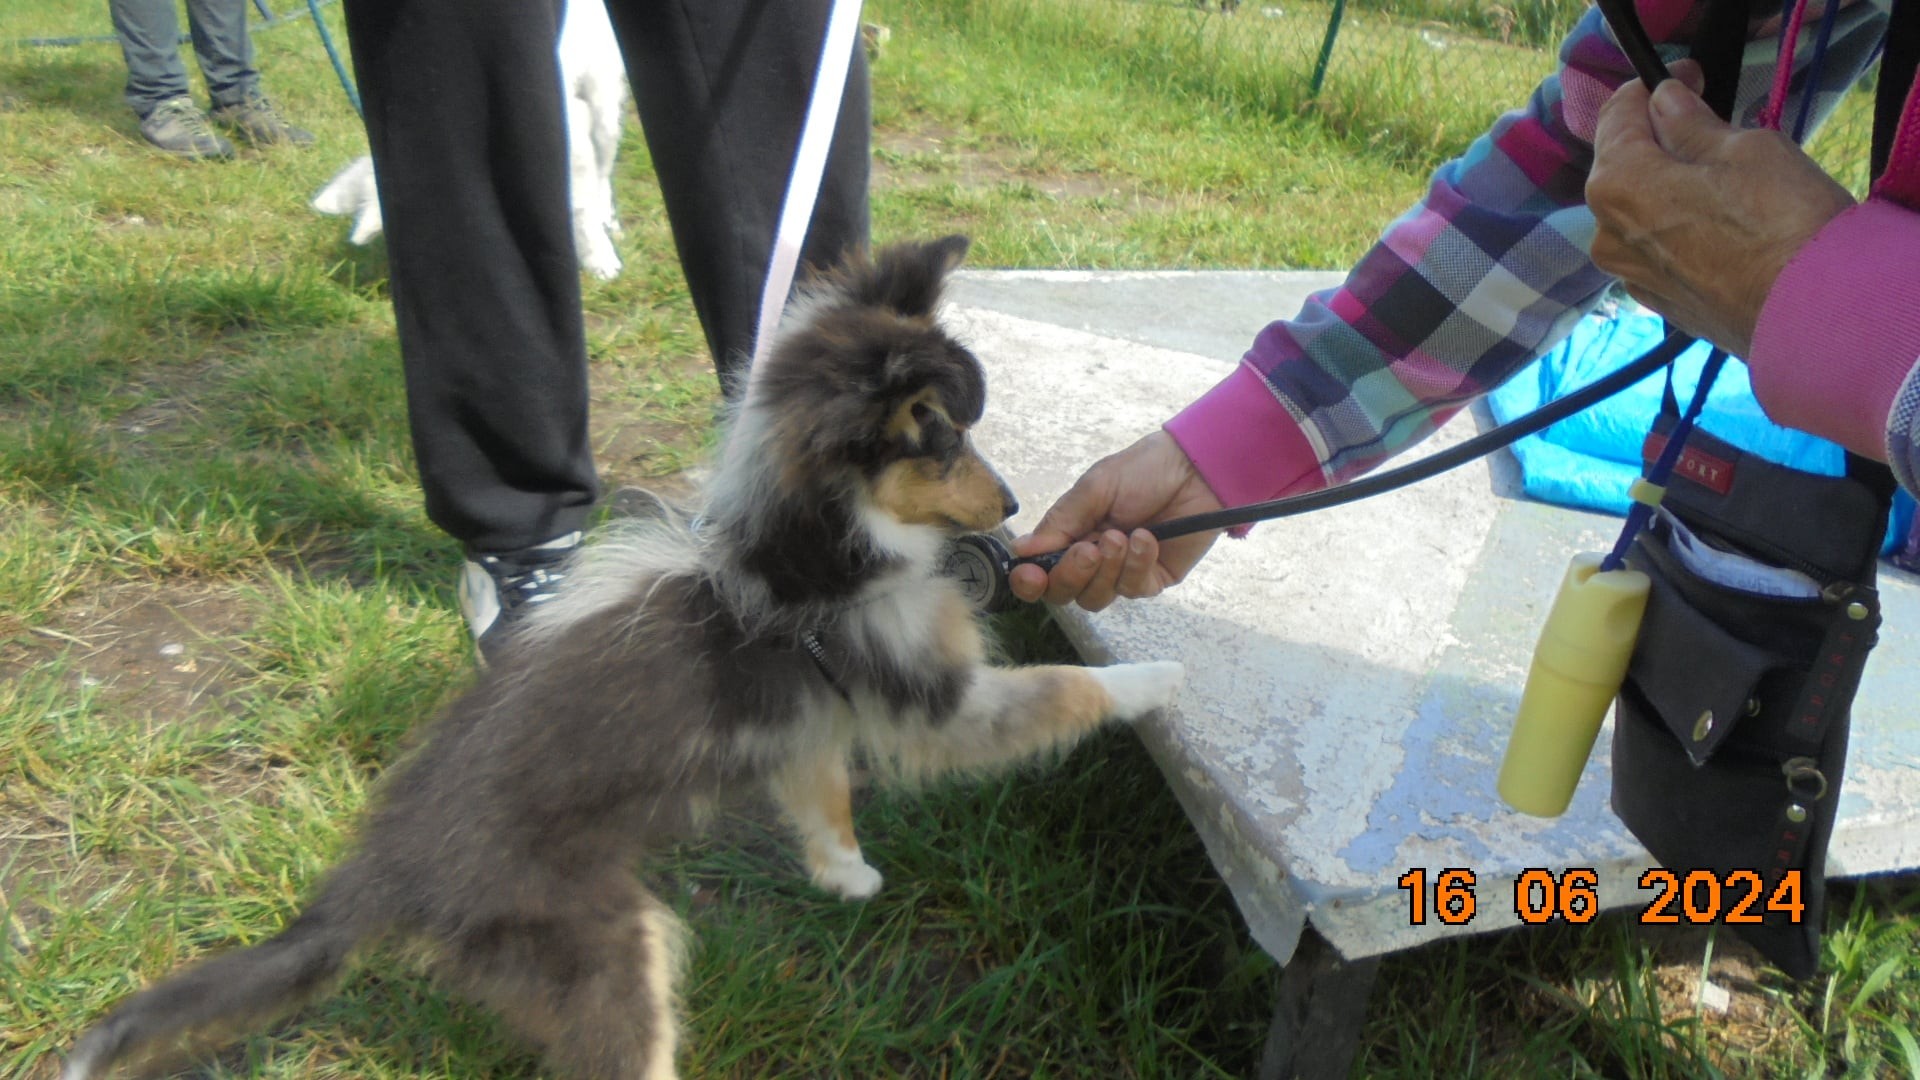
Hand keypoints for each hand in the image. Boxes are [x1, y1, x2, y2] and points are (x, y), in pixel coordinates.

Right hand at [1008, 430, 1225, 610]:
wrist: (1196, 469)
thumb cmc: (1143, 470)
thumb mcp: (1094, 488)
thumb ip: (1060, 522)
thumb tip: (1021, 550)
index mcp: (1071, 535)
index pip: (1041, 571)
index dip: (1030, 581)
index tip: (1030, 575)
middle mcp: (1092, 559)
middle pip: (1064, 593)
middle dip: (1072, 575)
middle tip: (1089, 549)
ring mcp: (1122, 572)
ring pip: (1096, 598)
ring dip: (1107, 569)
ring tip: (1123, 536)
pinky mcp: (1152, 579)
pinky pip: (1133, 589)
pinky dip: (1137, 564)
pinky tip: (1146, 538)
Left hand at [1588, 66, 1854, 357]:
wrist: (1810, 314)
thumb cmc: (1779, 221)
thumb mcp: (1741, 148)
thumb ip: (1691, 124)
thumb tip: (1665, 102)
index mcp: (1615, 184)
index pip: (1615, 117)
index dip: (1651, 89)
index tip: (1688, 76)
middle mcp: (1606, 234)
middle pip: (1623, 167)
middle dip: (1659, 140)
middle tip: (1709, 121)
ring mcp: (1630, 274)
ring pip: (1641, 211)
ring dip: (1670, 185)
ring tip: (1723, 175)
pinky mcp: (1660, 302)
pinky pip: (1660, 247)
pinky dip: (1681, 226)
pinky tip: (1722, 221)